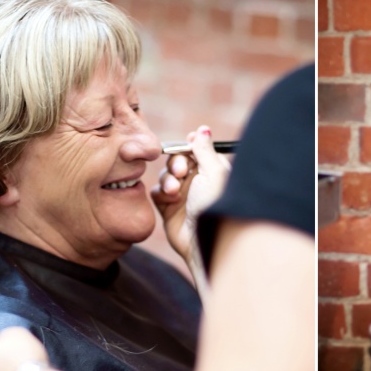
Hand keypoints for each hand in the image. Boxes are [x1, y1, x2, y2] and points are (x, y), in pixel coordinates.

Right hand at [151, 126, 231, 261]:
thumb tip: (203, 129)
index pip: (198, 151)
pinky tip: (170, 200)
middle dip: (178, 162)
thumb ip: (205, 149)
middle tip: (183, 171)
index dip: (190, 146)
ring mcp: (183, 196)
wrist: (202, 240)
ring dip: (169, 179)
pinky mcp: (169, 209)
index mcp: (213, 172)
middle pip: (179, 160)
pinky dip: (161, 193)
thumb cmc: (214, 205)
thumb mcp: (214, 172)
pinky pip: (157, 192)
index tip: (189, 144)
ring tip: (176, 190)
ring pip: (166, 175)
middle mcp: (199, 183)